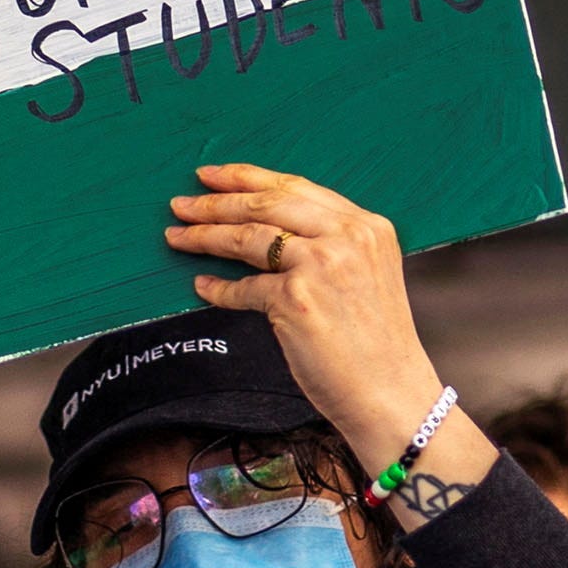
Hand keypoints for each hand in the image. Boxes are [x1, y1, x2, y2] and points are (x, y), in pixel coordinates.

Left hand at [164, 165, 493, 528]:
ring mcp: (321, 265)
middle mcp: (346, 237)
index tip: (214, 175)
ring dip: (206, 236)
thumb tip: (270, 230)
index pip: (296, 188)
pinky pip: (244, 287)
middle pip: (266, 205)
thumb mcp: (368, 273)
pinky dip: (219, 288)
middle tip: (182, 202)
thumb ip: (332, 244)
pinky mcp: (296, 299)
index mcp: (366, 225)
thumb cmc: (377, 343)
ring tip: (177, 236)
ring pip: (249, 238)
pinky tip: (203, 286)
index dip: (249, 178)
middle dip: (217, 201)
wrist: (391, 392)